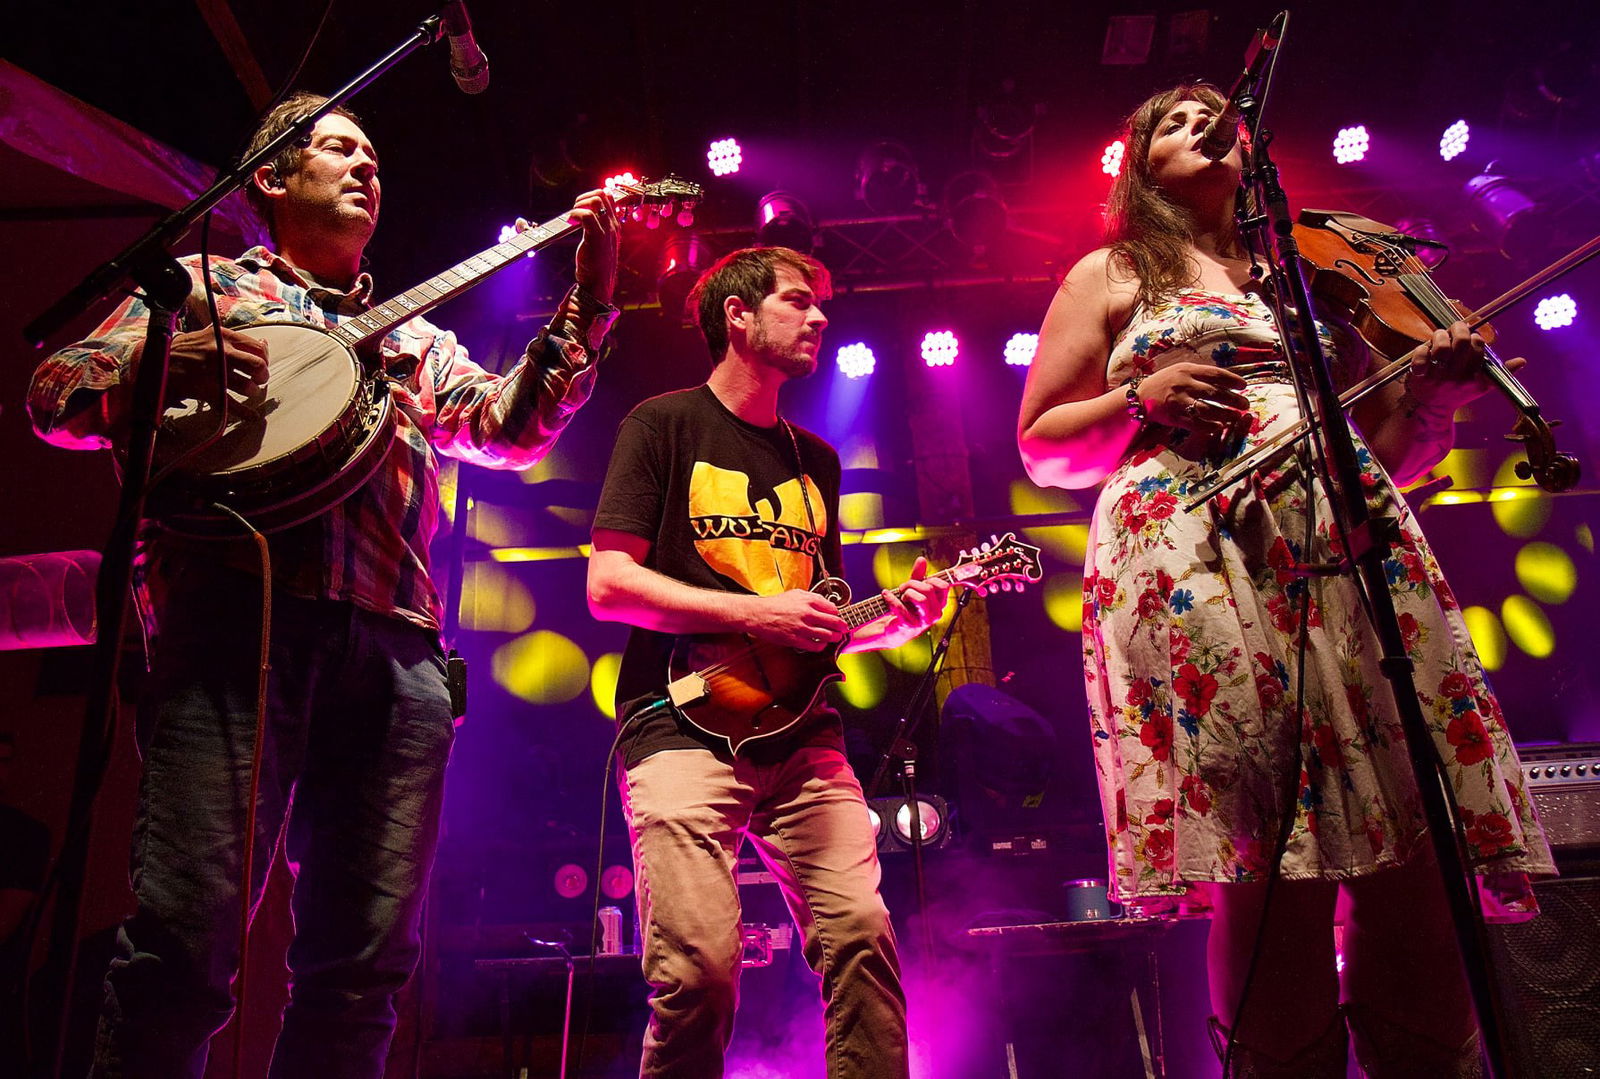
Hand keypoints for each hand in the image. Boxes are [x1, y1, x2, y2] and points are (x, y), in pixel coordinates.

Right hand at [160, 326, 268, 409]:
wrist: (156, 360)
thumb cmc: (187, 348)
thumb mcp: (211, 335)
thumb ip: (237, 340)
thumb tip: (266, 343)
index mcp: (224, 336)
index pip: (258, 348)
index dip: (264, 358)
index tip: (260, 365)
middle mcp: (221, 352)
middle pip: (257, 366)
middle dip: (262, 376)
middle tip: (259, 380)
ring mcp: (214, 372)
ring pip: (246, 387)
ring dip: (251, 391)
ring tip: (248, 391)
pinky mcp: (206, 390)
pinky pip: (231, 405)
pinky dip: (245, 413)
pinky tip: (252, 416)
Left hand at [565, 188, 619, 303]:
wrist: (599, 284)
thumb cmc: (595, 266)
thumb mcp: (600, 243)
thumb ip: (595, 228)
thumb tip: (583, 215)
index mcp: (615, 225)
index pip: (609, 197)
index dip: (592, 195)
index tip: (581, 205)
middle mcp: (613, 225)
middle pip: (602, 194)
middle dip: (584, 197)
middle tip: (575, 210)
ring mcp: (607, 231)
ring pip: (595, 201)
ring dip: (579, 204)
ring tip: (572, 216)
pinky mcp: (596, 238)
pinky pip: (586, 215)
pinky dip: (575, 213)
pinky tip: (570, 222)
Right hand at [756, 589, 849, 650]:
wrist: (758, 613)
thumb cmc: (775, 604)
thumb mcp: (796, 594)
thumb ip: (812, 598)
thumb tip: (826, 604)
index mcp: (809, 601)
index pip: (833, 609)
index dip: (837, 614)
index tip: (838, 617)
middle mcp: (807, 614)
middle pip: (834, 623)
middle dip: (841, 627)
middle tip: (843, 629)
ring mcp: (801, 628)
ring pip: (827, 636)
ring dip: (834, 638)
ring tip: (835, 637)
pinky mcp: (795, 640)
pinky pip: (814, 646)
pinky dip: (821, 646)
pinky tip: (820, 644)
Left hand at [881, 556, 950, 635]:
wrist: (892, 629)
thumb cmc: (906, 607)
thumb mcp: (913, 589)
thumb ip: (918, 575)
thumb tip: (921, 559)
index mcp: (939, 604)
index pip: (943, 586)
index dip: (930, 579)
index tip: (920, 581)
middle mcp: (935, 613)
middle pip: (929, 589)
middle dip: (913, 584)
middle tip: (903, 588)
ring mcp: (924, 621)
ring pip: (921, 599)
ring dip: (906, 593)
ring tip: (900, 595)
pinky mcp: (910, 626)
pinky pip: (902, 608)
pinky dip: (891, 599)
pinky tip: (885, 595)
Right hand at [1136, 361, 1251, 443]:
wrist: (1139, 396)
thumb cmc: (1164, 383)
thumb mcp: (1180, 370)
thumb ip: (1200, 373)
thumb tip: (1225, 378)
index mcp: (1187, 370)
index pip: (1216, 374)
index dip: (1232, 380)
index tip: (1244, 386)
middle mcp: (1183, 383)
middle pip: (1215, 392)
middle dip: (1233, 399)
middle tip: (1245, 404)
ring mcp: (1178, 400)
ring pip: (1207, 409)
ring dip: (1224, 414)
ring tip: (1235, 417)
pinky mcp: (1173, 416)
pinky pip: (1195, 423)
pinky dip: (1209, 426)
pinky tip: (1218, 428)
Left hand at [1403, 320, 1523, 415]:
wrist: (1432, 411)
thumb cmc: (1459, 392)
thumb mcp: (1482, 386)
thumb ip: (1501, 372)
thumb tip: (1522, 361)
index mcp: (1474, 378)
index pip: (1479, 348)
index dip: (1475, 338)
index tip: (1471, 339)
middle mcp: (1457, 377)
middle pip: (1462, 342)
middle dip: (1459, 329)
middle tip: (1456, 328)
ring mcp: (1437, 377)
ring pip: (1441, 347)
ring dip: (1440, 336)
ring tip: (1439, 337)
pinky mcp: (1419, 377)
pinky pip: (1420, 355)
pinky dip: (1421, 349)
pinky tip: (1425, 350)